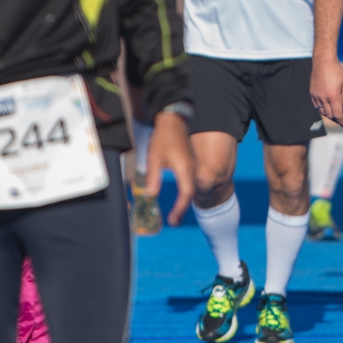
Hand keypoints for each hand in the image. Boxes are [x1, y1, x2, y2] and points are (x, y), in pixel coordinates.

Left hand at [144, 108, 195, 225]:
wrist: (173, 121)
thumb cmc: (163, 138)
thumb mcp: (154, 158)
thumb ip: (153, 178)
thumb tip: (150, 195)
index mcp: (184, 168)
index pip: (186, 194)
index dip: (180, 209)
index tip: (172, 221)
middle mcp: (191, 169)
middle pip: (190, 193)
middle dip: (183, 209)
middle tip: (174, 221)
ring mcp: (192, 166)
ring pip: (191, 188)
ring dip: (184, 201)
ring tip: (176, 214)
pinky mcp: (190, 163)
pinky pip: (190, 181)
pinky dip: (185, 192)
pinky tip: (179, 197)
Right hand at [309, 55, 342, 126]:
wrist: (323, 61)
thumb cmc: (337, 71)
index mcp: (333, 96)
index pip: (337, 114)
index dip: (342, 122)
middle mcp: (323, 98)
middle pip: (329, 115)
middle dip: (336, 119)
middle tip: (342, 120)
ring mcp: (316, 96)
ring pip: (322, 111)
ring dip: (329, 115)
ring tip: (335, 114)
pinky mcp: (312, 93)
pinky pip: (316, 106)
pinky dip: (322, 109)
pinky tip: (327, 107)